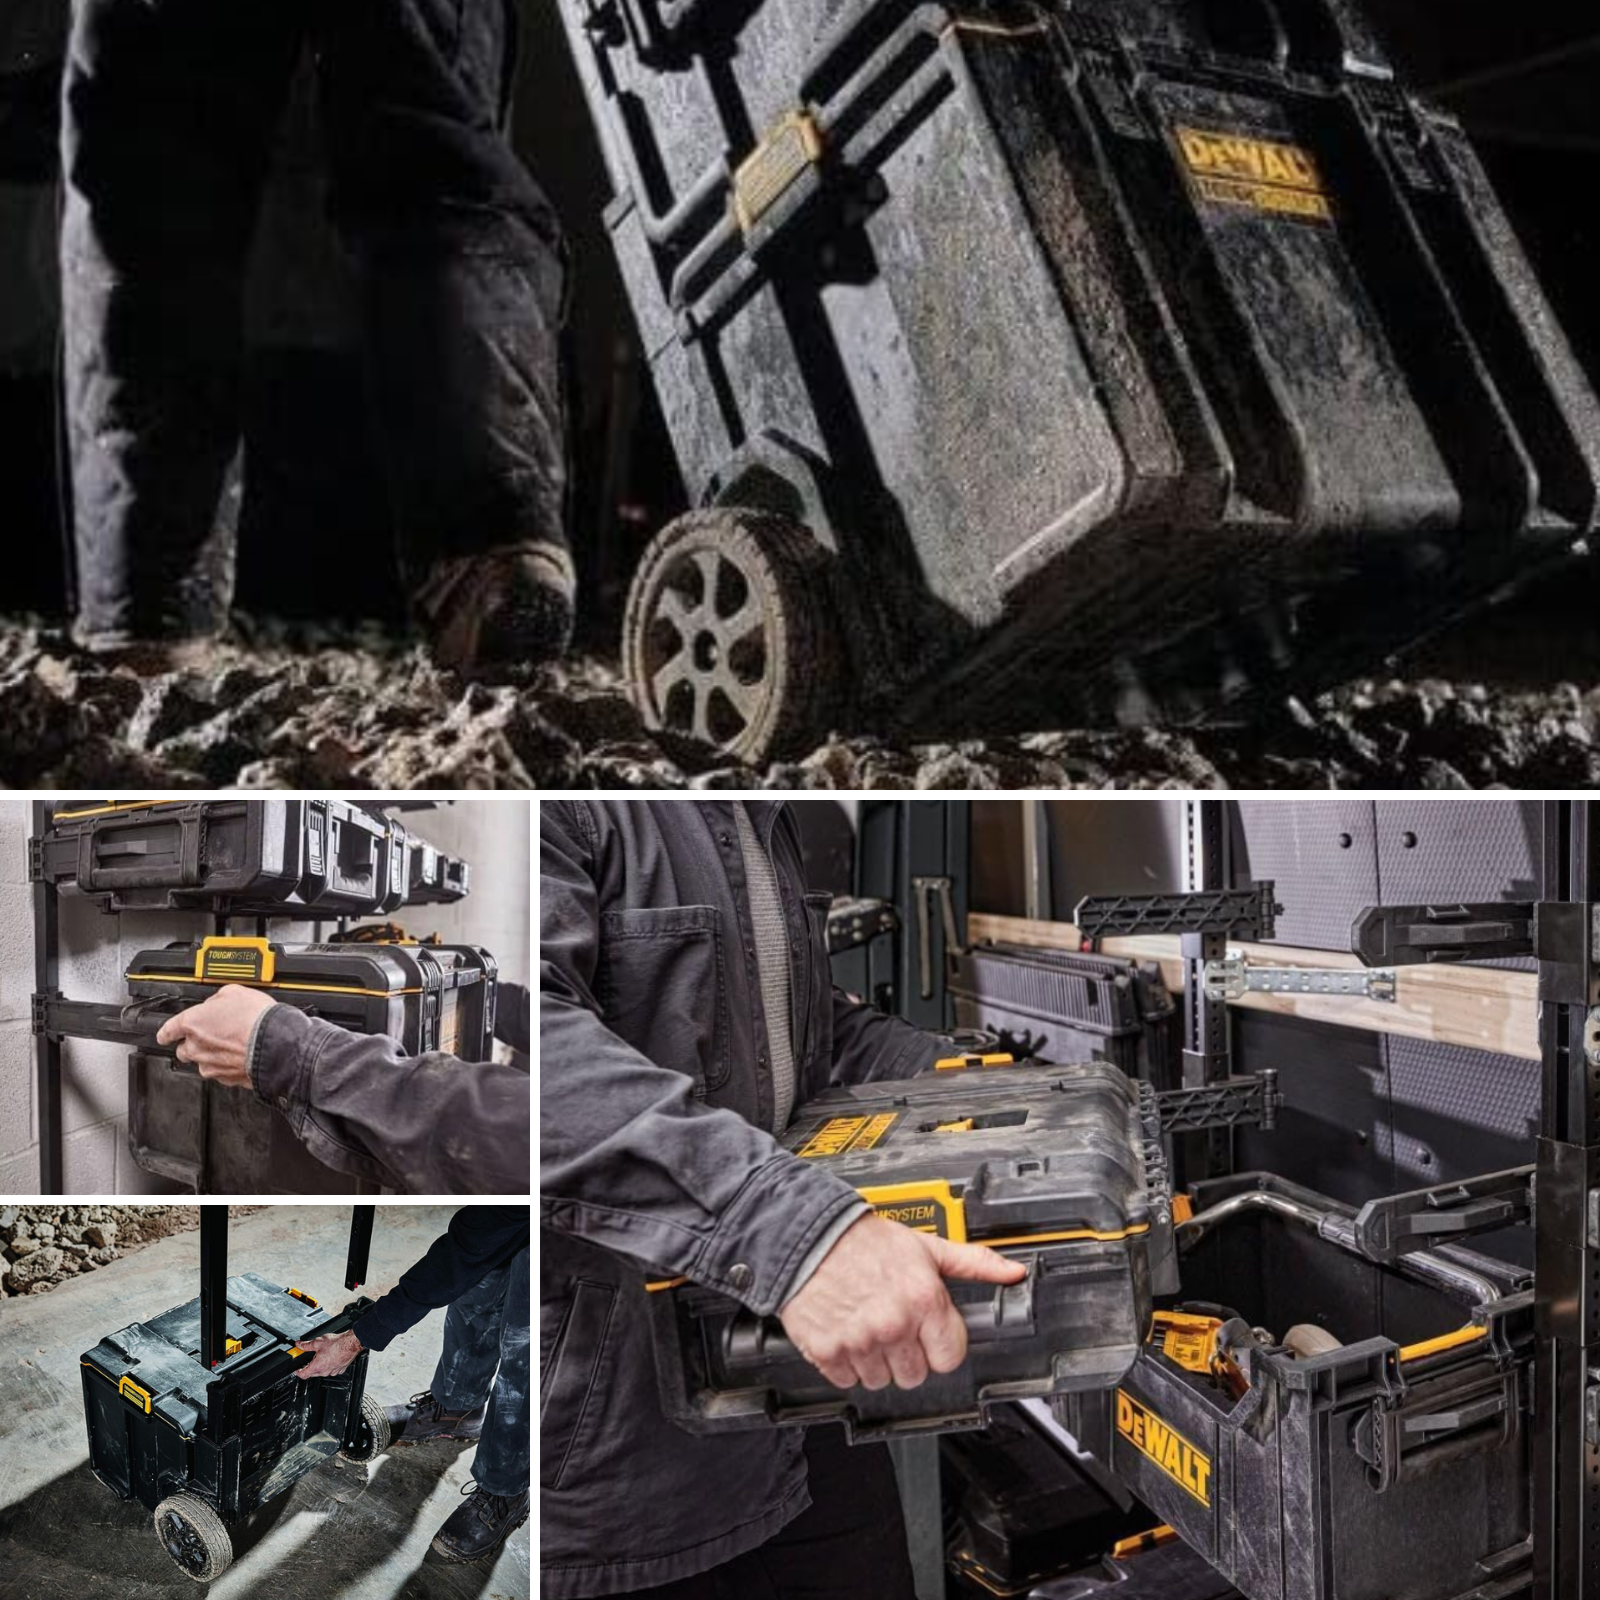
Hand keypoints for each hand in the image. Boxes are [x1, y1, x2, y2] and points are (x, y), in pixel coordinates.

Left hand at [156, 985, 279, 1089]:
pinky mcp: (226, 1079)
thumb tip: (217, 1004)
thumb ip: (217, 999)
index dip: (166, 1032)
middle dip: (194, 1043)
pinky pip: (221, 1072)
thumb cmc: (257, 1019)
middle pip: (184, 1049)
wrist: (277, 1045)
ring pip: (202, 1062)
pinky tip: (243, 1054)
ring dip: (212, 1054)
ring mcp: (210, 1066)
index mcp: (192, 1023)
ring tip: (233, 1043)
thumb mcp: (235, 992)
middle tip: (213, 1033)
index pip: (166, 1030)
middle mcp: (196, 1048)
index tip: (167, 1034)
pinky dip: (228, 1065)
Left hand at [294, 1331, 363, 1379]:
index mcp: (317, 1366)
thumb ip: (306, 1345)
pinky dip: (329, 1365)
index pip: (303, 1375)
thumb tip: (299, 1345)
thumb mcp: (318, 1342)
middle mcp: (324, 1372)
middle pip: (312, 1373)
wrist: (351, 1343)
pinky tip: (331, 1357)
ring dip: (320, 1366)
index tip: (297, 1369)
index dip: (297, 1372)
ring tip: (323, 1355)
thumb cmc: (337, 1344)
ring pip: (322, 1372)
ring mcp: (332, 1372)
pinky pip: (331, 1370)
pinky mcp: (340, 1370)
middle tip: (310, 1358)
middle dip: (309, 1366)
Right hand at [778, 1212, 1025, 1391]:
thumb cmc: (865, 1240)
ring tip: (867, 1326)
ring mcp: (860, 1342)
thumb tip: (1011, 1271)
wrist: (809, 1235)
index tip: (927, 1331)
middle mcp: (894, 1324)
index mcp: (924, 1300)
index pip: (950, 1356)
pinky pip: (847, 1380)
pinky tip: (845, 1333)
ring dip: (876, 1361)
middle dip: (908, 1354)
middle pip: (916, 1374)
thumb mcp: (926, 1246)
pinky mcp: (828, 1352)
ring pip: (881, 1381)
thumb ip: (972, 1263)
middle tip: (893, 1325)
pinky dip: (845, 1363)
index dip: (940, 1344)